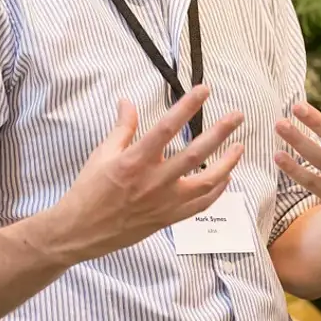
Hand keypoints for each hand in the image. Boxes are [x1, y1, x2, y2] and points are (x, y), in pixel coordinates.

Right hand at [46, 85, 243, 262]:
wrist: (81, 231)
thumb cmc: (89, 189)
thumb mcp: (102, 153)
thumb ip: (122, 127)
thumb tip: (128, 101)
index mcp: (135, 160)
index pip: (167, 127)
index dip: (188, 106)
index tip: (204, 89)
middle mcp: (154, 181)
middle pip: (195, 153)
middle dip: (220, 132)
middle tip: (237, 115)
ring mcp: (164, 202)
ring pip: (206, 182)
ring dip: (227, 163)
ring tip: (239, 146)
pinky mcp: (168, 219)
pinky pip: (200, 205)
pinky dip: (217, 190)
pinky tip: (226, 177)